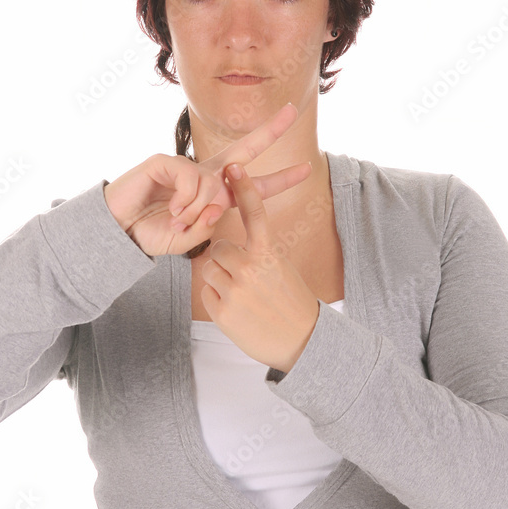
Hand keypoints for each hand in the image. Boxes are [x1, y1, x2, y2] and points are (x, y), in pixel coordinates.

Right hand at [103, 102, 311, 256]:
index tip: (306, 168)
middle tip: (293, 112)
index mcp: (213, 195)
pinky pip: (192, 178)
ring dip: (200, 209)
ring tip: (179, 221)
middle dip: (269, 131)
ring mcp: (184, 166)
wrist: (118, 231)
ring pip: (214, 182)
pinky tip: (173, 210)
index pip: (252, 186)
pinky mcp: (165, 161)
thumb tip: (221, 204)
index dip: (278, 179)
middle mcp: (203, 175)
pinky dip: (186, 200)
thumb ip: (208, 226)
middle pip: (243, 149)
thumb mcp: (187, 240)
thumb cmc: (151, 234)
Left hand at [200, 162, 319, 372]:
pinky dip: (216, 298)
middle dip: (225, 258)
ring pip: (209, 268)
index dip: (243, 188)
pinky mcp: (221, 311)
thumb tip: (232, 249)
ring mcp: (234, 290)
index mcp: (268, 255)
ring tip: (240, 293)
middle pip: (219, 247)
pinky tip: (236, 308)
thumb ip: (258, 255)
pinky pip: (206, 292)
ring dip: (219, 277)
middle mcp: (250, 269)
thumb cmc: (292, 303)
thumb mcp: (281, 269)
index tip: (233, 167)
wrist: (301, 341)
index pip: (254, 214)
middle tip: (241, 275)